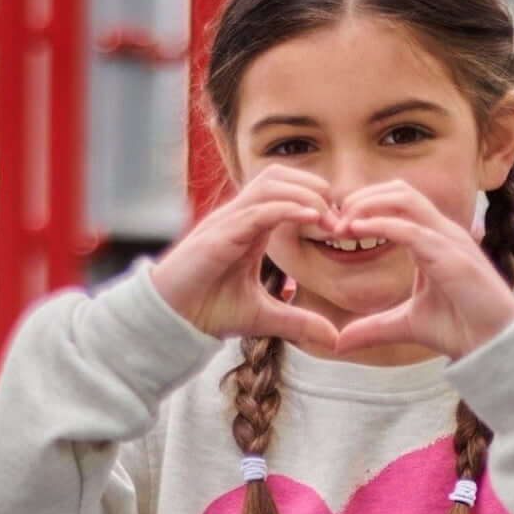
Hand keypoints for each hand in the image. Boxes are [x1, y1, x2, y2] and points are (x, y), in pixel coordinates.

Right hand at [149, 165, 341, 350]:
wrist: (172, 320)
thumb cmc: (208, 311)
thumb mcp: (265, 318)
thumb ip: (299, 322)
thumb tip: (334, 339)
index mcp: (250, 226)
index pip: (286, 190)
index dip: (316, 199)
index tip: (341, 226)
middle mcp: (239, 216)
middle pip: (281, 175)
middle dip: (315, 188)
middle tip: (340, 219)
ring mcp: (228, 221)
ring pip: (271, 184)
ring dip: (305, 194)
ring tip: (329, 217)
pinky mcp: (220, 235)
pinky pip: (259, 210)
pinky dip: (288, 209)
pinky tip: (313, 219)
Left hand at [330, 181, 513, 359]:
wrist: (493, 346)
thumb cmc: (460, 330)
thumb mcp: (405, 326)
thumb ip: (373, 328)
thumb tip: (339, 342)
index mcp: (433, 240)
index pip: (398, 202)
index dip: (365, 207)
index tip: (335, 227)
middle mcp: (443, 232)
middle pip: (400, 190)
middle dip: (363, 198)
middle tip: (333, 221)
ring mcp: (450, 240)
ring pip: (406, 199)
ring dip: (369, 205)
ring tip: (342, 223)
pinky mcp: (452, 257)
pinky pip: (412, 229)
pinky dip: (382, 225)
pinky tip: (358, 231)